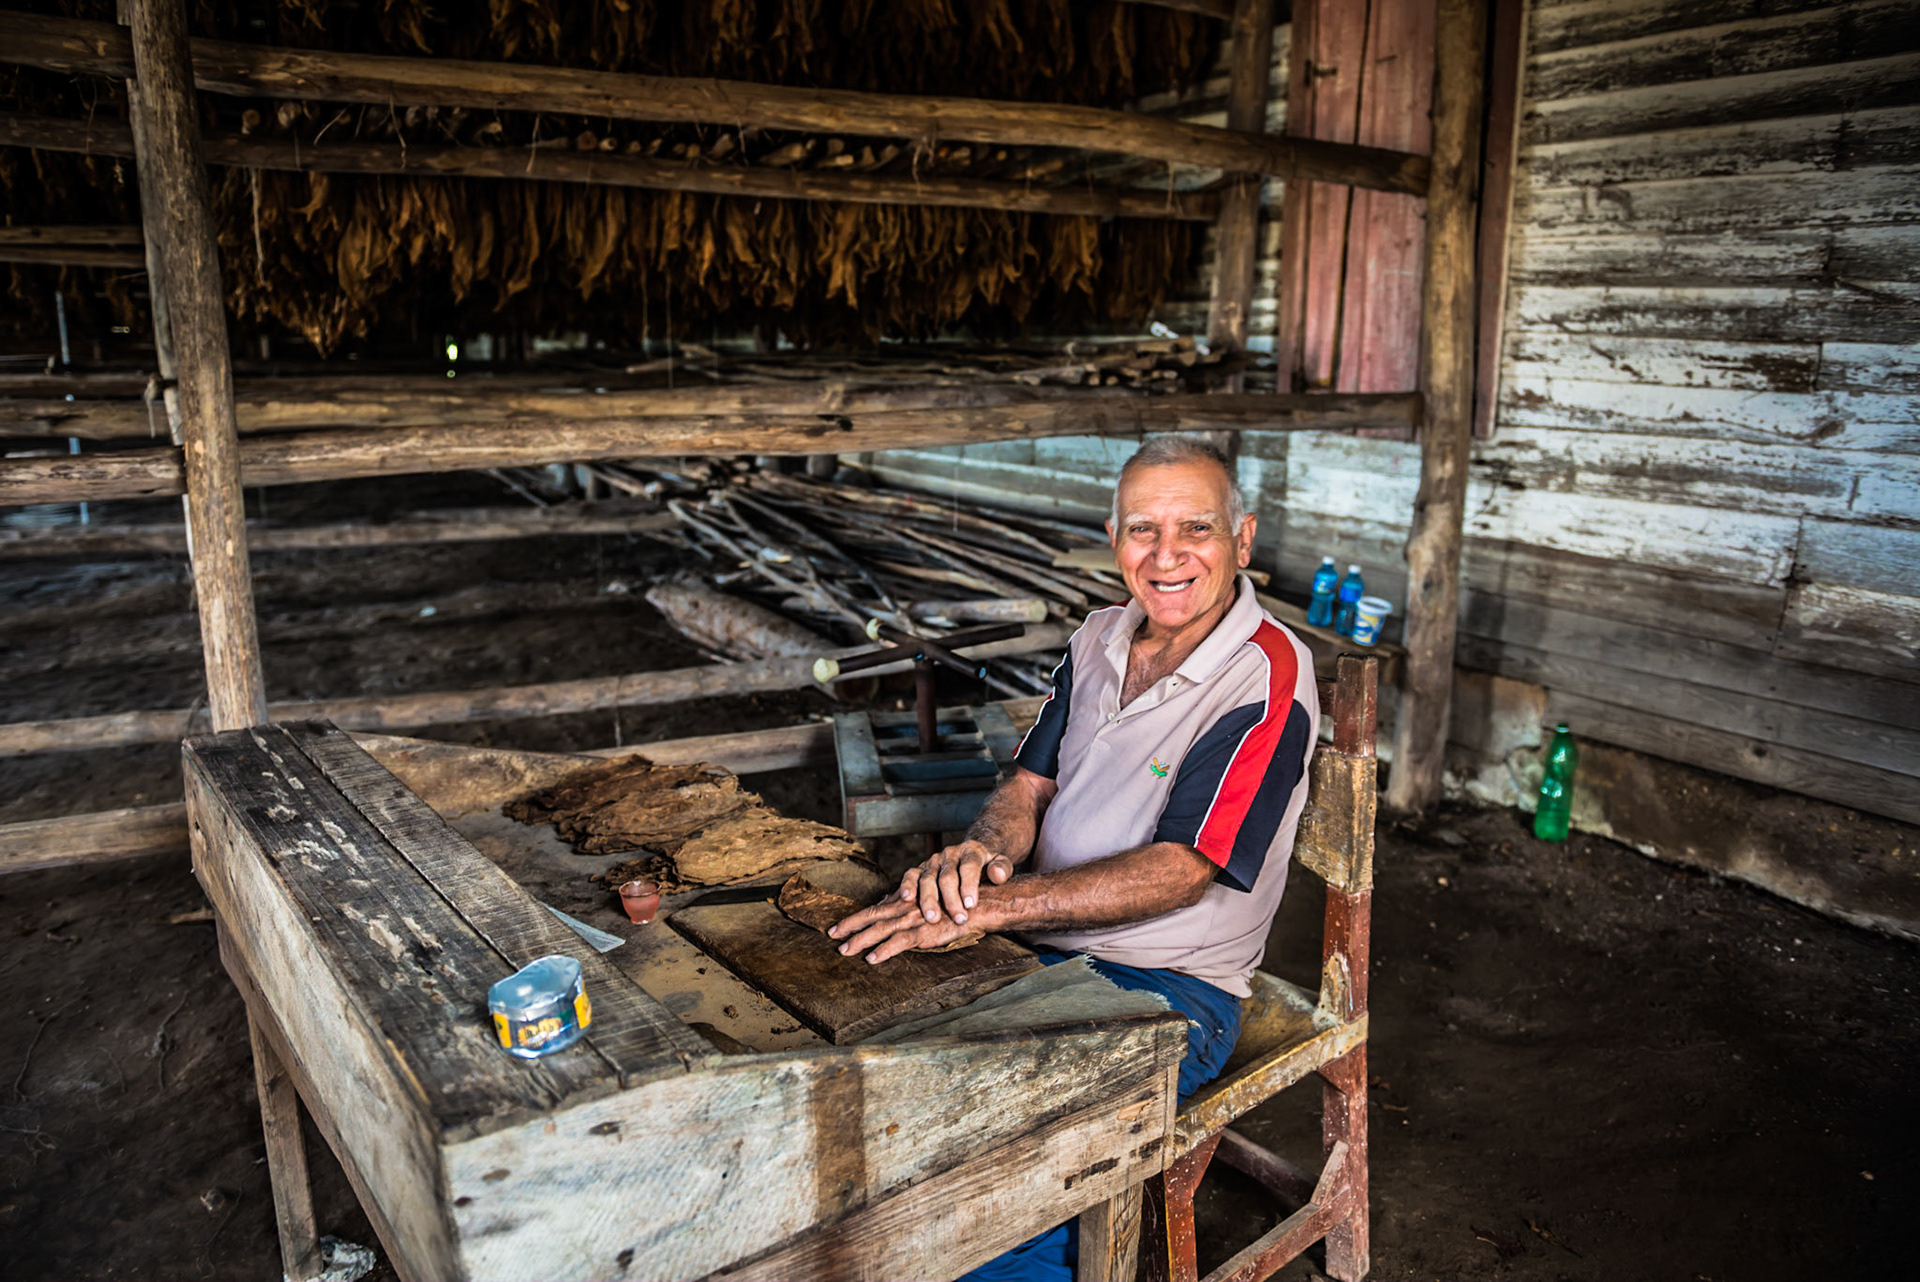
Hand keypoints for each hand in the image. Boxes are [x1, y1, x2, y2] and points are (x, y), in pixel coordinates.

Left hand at [826, 894, 990, 963]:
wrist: (978, 905)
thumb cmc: (954, 903)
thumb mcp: (926, 898)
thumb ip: (904, 901)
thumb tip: (885, 901)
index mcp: (906, 902)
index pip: (875, 908)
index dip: (855, 918)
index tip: (837, 927)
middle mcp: (906, 908)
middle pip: (872, 916)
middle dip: (850, 927)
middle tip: (831, 936)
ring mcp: (914, 920)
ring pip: (880, 930)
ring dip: (860, 940)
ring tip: (844, 950)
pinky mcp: (924, 933)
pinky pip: (899, 943)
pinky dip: (884, 950)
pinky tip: (871, 958)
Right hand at [896, 839, 1015, 926]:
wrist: (972, 854)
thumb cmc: (987, 865)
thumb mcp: (1001, 862)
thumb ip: (1002, 868)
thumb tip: (998, 875)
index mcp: (970, 851)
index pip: (969, 866)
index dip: (969, 885)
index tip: (971, 905)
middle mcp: (949, 854)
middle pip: (947, 876)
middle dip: (951, 900)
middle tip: (958, 919)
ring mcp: (933, 861)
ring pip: (927, 878)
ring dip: (929, 900)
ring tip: (933, 918)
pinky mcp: (920, 868)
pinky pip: (910, 875)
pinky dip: (906, 886)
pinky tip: (905, 898)